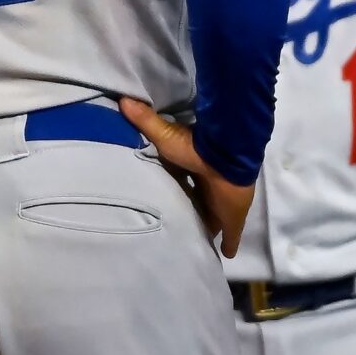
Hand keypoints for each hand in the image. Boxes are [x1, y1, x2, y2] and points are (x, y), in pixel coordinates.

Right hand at [118, 98, 254, 256]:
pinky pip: (230, 237)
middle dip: (193, 212)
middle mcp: (208, 190)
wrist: (226, 155)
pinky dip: (229, 245)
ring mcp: (221, 206)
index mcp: (195, 172)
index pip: (186, 185)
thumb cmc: (196, 148)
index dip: (180, 191)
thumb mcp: (165, 137)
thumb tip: (123, 99)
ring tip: (193, 240)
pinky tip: (225, 255)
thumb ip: (146, 121)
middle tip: (180, 224)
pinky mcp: (232, 220)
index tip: (170, 199)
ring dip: (205, 227)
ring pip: (212, 220)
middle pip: (200, 204)